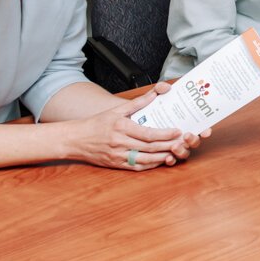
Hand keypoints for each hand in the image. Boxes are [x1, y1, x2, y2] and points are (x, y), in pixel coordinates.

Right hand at [72, 85, 205, 170]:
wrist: (75, 140)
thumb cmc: (97, 123)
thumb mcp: (116, 110)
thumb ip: (137, 103)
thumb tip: (155, 93)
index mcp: (121, 128)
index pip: (148, 133)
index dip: (165, 134)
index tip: (178, 131)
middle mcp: (120, 143)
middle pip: (150, 147)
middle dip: (169, 145)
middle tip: (183, 142)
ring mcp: (118, 156)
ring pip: (146, 159)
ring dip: (163, 157)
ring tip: (176, 152)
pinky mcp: (116, 165)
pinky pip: (137, 167)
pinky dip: (151, 165)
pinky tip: (161, 160)